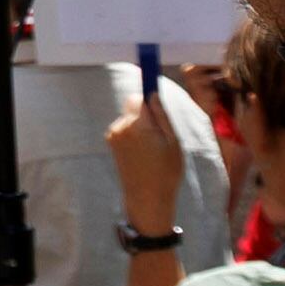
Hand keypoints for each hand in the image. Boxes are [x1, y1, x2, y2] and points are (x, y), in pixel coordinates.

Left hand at [106, 93, 187, 229]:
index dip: (148, 95)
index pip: (139, 96)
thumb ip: (161, 115)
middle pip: (134, 106)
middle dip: (146, 114)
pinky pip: (124, 129)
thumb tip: (152, 93)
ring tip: (153, 149)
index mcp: (138, 124)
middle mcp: (121, 126)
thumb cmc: (165, 172)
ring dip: (140, 126)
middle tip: (161, 135)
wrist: (147, 199)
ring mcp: (114, 134)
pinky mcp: (111, 143)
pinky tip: (143, 153)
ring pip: (130, 118)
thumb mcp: (173, 142)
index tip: (152, 85)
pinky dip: (133, 135)